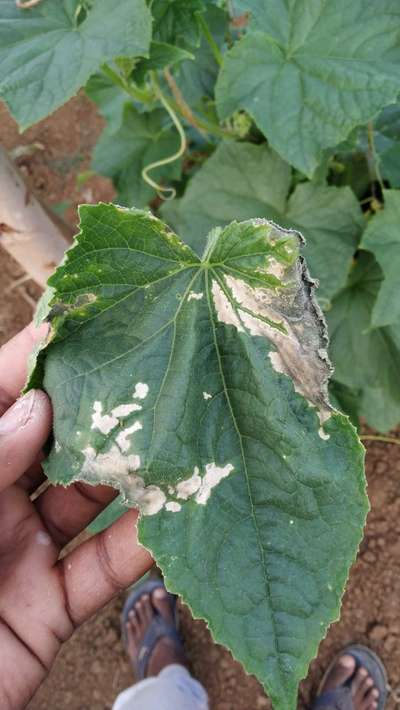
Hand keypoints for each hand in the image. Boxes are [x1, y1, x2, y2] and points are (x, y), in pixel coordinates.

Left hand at [0, 324, 152, 708]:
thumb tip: (40, 408)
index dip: (35, 360)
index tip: (83, 322)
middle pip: (54, 441)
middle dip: (100, 408)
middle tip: (151, 370)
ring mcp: (23, 552)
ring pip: (89, 499)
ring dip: (131, 470)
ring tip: (177, 433)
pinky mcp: (50, 609)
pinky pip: (103, 569)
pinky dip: (141, 543)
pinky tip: (176, 512)